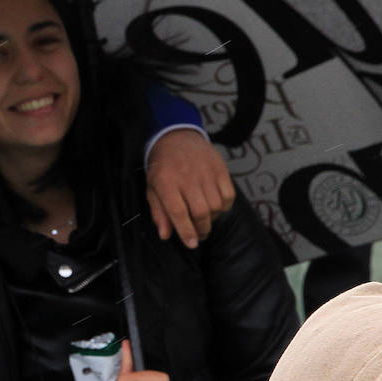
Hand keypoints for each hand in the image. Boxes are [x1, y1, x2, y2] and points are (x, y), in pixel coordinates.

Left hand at [146, 128, 234, 248]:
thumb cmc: (163, 166)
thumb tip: (165, 235)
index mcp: (166, 182)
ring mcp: (206, 172)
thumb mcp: (152, 188)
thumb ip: (159, 212)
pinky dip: (224, 206)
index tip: (192, 243)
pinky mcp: (220, 168)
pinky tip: (216, 206)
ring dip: (212, 218)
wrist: (177, 136)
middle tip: (199, 234)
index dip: (186, 231)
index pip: (178, 212)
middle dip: (202, 229)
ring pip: (216, 206)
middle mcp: (187, 177)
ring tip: (205, 218)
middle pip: (200, 211)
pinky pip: (228, 195)